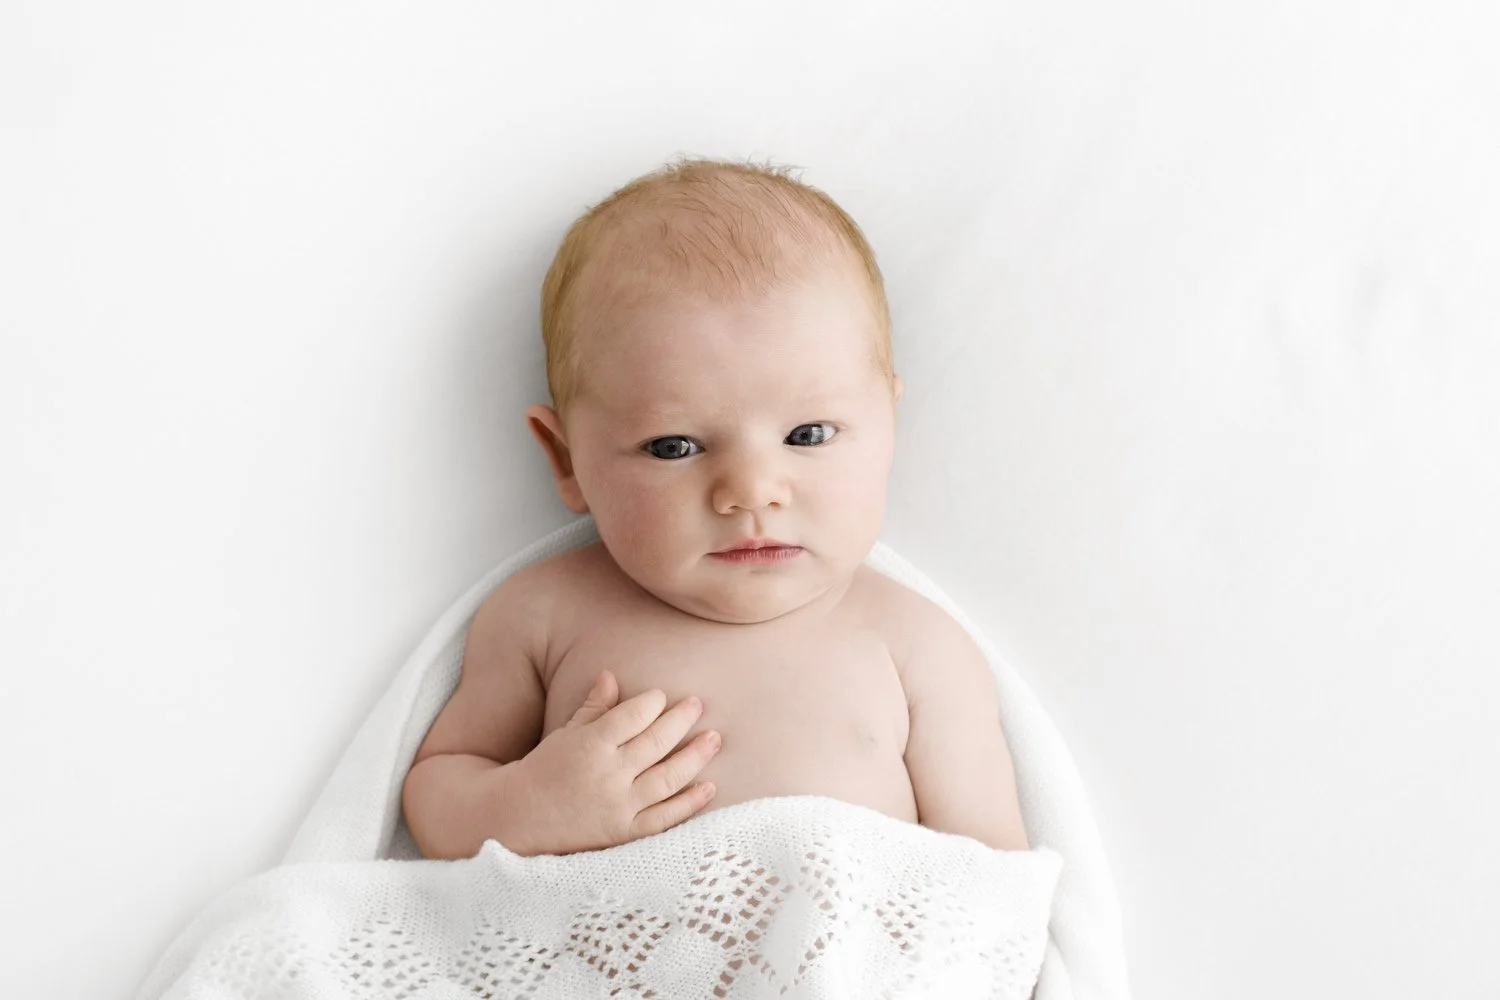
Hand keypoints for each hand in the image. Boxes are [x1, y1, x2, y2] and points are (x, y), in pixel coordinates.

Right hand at [508, 670, 721, 854]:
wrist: (517, 820)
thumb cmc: (544, 771)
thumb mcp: (565, 734)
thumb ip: (593, 708)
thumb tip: (611, 675)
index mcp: (590, 745)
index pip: (633, 716)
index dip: (652, 702)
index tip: (661, 696)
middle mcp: (607, 775)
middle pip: (656, 742)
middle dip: (681, 720)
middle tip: (697, 704)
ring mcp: (618, 807)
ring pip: (668, 777)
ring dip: (695, 756)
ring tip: (714, 738)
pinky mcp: (625, 833)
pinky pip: (665, 818)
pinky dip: (690, 802)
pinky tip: (710, 787)